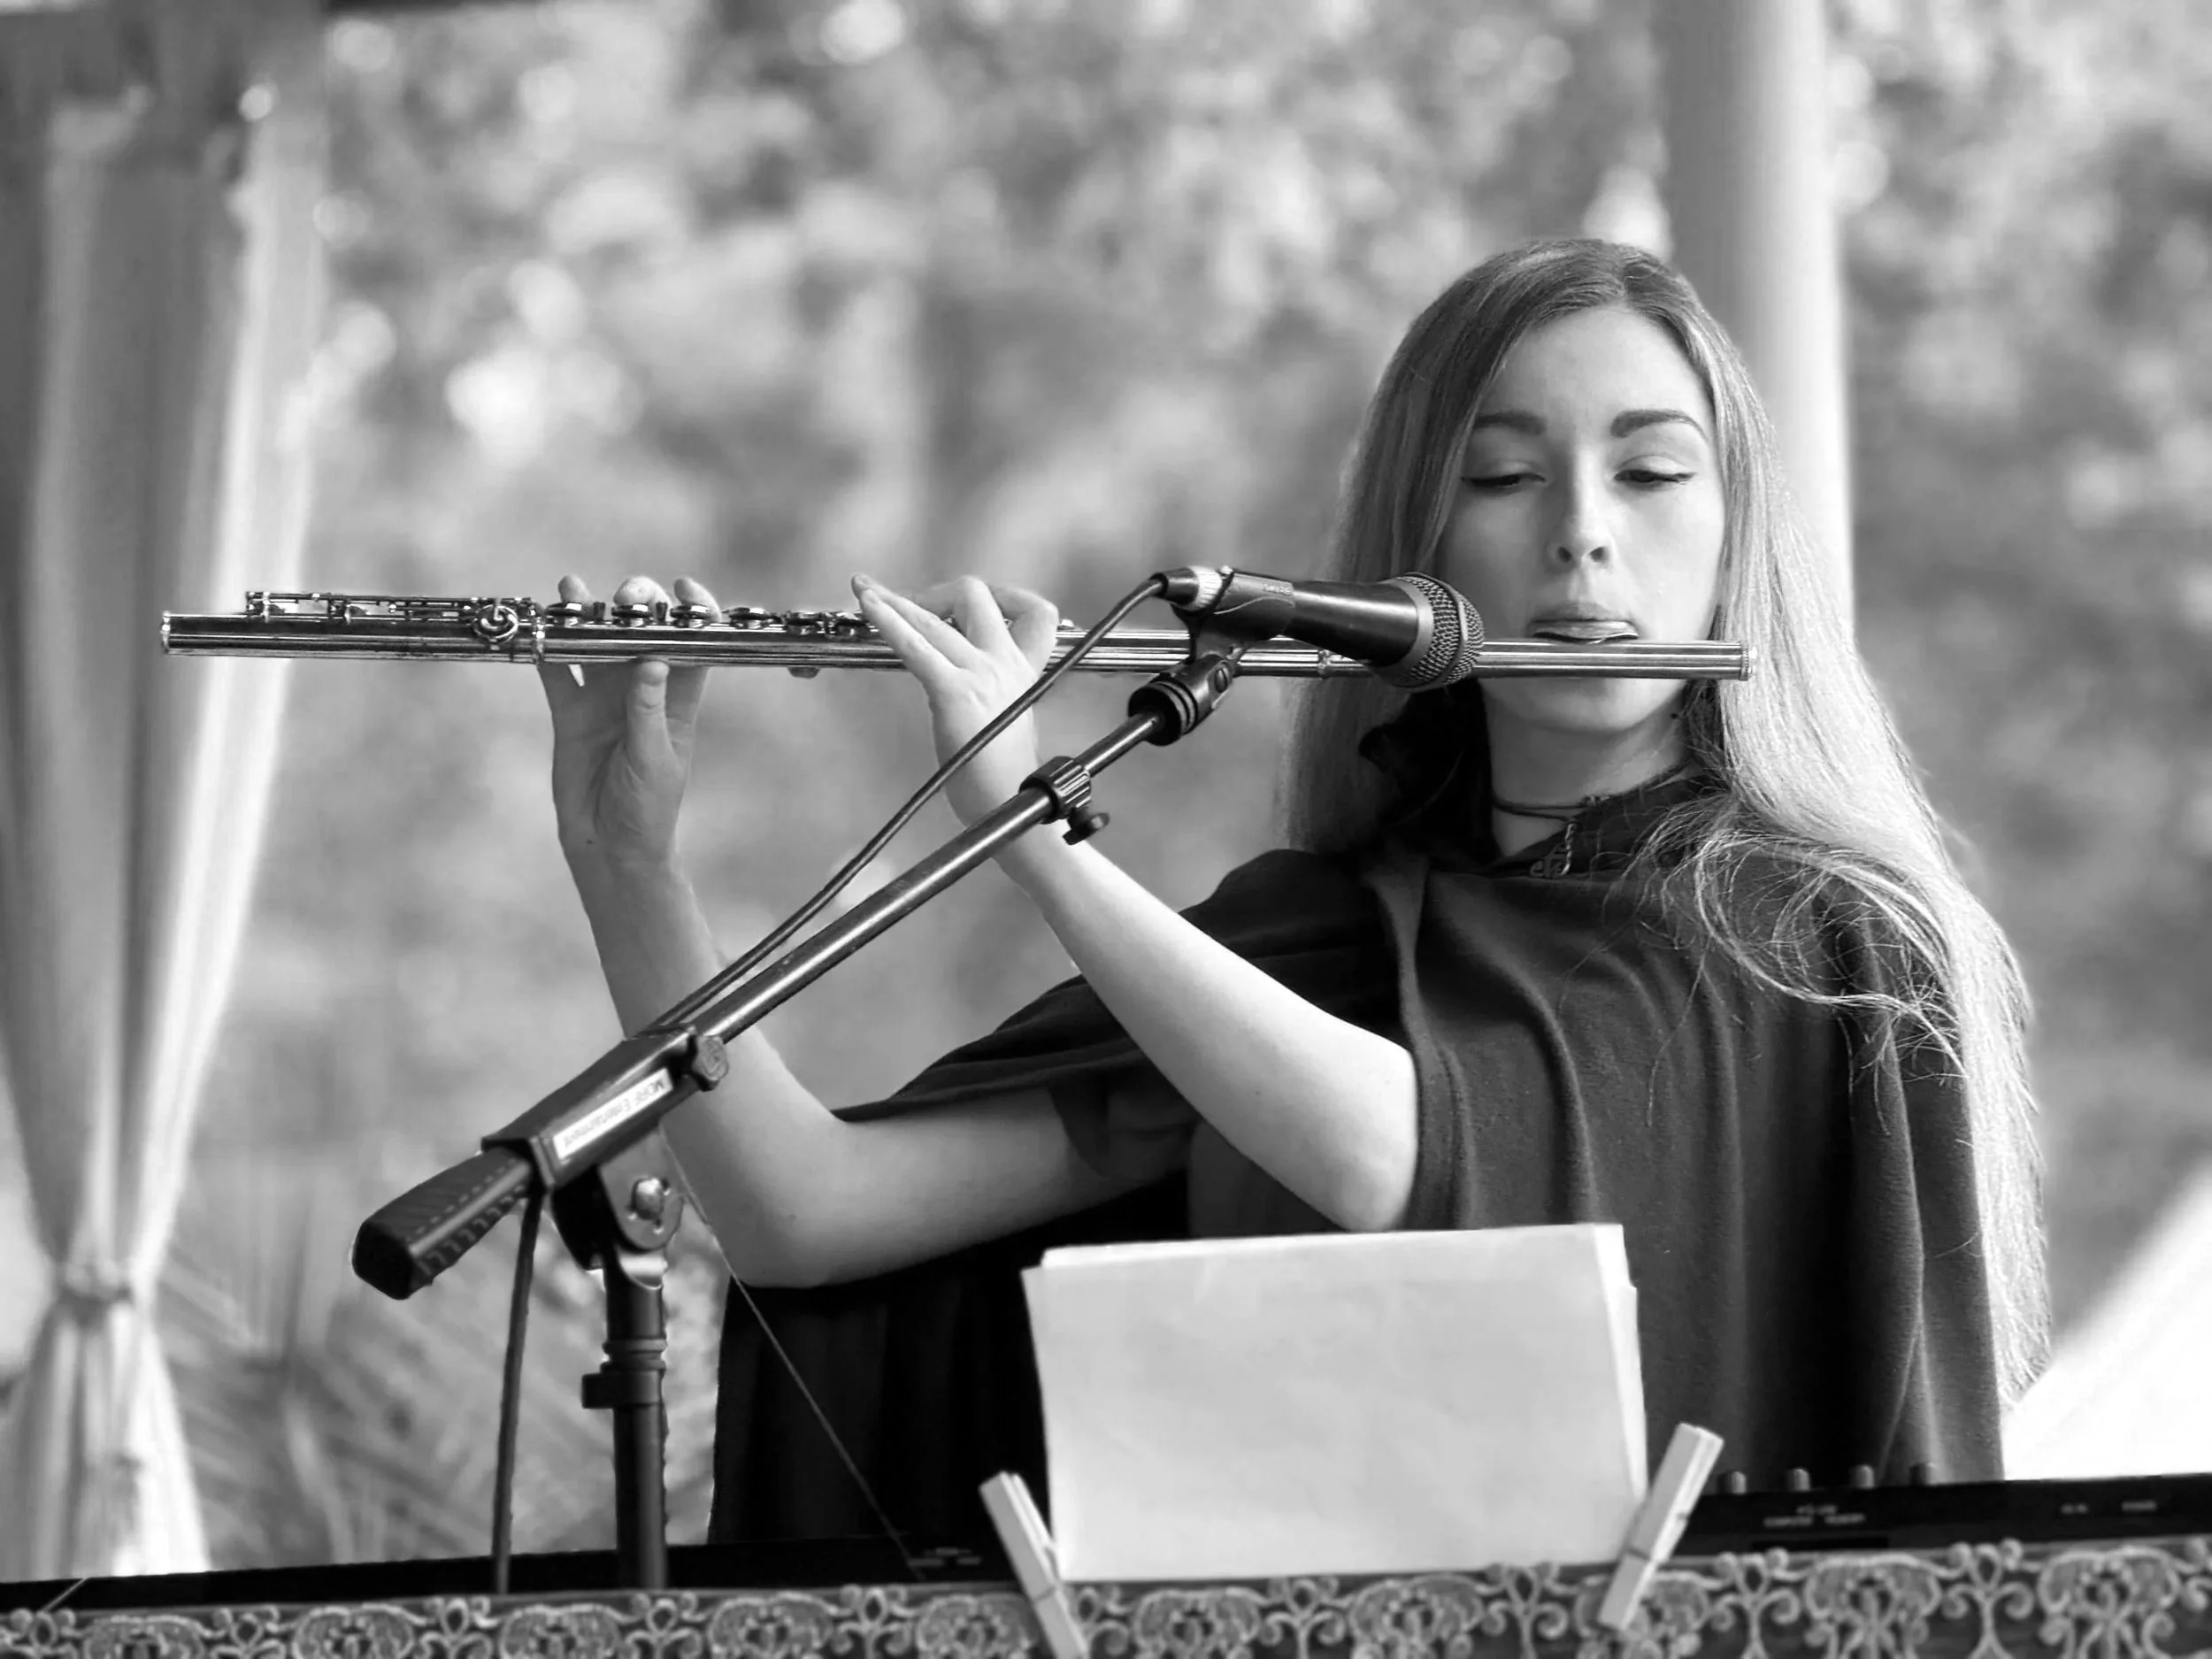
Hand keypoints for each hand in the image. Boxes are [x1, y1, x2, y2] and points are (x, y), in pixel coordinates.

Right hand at [537, 573, 717, 873]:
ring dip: (586, 615)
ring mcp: (604, 698)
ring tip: (571, 589)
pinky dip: (547, 647)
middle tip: (624, 598)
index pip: (693, 643)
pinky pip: (558, 672)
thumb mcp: (654, 759)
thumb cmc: (648, 809)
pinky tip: (537, 624)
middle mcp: (641, 689)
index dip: (693, 611)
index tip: (683, 588)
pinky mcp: (571, 712)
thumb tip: (654, 662)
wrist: (610, 847)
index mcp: (678, 698)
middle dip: (634, 606)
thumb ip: (648, 711)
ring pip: (595, 643)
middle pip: (640, 632)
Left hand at [852, 574, 1059, 827]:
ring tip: (864, 589)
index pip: (1036, 611)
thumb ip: (994, 689)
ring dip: (895, 599)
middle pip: (976, 596)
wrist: (1011, 808)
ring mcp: (983, 675)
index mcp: (1025, 671)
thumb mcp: (1009, 719)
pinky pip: (916, 646)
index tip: (966, 603)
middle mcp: (1007, 664)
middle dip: (935, 592)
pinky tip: (867, 606)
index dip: (1005, 596)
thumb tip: (959, 671)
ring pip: (935, 617)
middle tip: (907, 603)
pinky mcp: (955, 693)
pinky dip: (887, 620)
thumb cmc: (1005, 779)